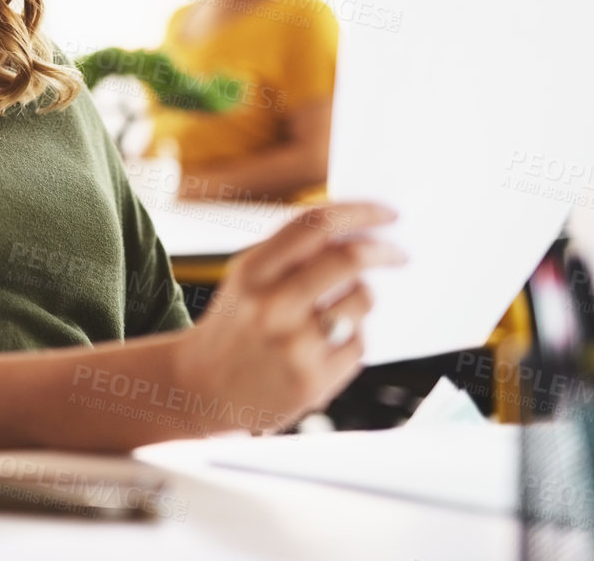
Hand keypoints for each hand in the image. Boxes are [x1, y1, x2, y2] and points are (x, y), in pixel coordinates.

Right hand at [176, 201, 406, 434]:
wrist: (201, 386)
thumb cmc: (235, 325)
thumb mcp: (247, 279)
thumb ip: (290, 254)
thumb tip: (354, 232)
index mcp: (252, 272)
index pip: (314, 224)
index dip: (359, 212)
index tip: (387, 212)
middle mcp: (271, 305)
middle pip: (349, 259)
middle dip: (385, 251)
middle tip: (398, 254)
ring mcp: (294, 345)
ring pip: (362, 301)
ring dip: (362, 298)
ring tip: (340, 311)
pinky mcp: (313, 380)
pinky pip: (359, 343)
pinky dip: (351, 338)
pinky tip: (325, 347)